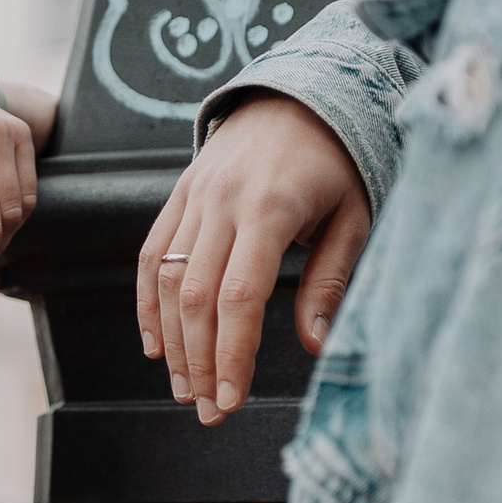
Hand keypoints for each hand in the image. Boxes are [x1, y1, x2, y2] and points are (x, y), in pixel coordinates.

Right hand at [138, 97, 370, 424]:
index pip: (239, 297)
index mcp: (270, 208)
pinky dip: (148, 302)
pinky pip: (151, 252)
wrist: (302, 92)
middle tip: (207, 411)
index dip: (231, 355)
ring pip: (167, 279)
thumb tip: (317, 346)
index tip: (231, 400)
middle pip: (196, 297)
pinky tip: (156, 343)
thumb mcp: (353, 217)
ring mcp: (195, 194)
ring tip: (184, 389)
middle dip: (198, 363)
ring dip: (173, 342)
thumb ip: (330, 281)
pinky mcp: (180, 192)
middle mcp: (222, 201)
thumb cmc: (339, 160)